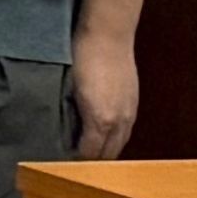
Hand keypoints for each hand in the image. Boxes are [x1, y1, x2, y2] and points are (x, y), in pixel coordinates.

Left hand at [72, 24, 141, 157]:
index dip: (77, 160)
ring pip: (121, 143)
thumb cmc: (82, 58)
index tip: (62, 161)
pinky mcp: (134, 103)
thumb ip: (71, 115)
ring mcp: (130, 112)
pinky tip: (105, 135)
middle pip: (109, 153)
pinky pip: (127, 130)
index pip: (90, 153)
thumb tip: (67, 131)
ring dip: (107, 150)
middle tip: (74, 161)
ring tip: (89, 152)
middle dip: (93, 161)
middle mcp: (119, 121)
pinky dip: (116, 137)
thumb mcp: (69, 89)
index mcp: (101, 120)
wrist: (108, 36)